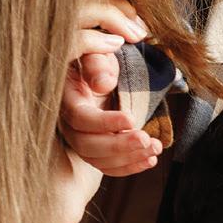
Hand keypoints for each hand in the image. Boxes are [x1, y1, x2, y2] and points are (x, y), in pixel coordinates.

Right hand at [61, 0, 159, 178]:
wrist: (100, 75)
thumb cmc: (99, 62)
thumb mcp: (98, 55)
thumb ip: (98, 64)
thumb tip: (103, 82)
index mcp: (67, 99)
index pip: (80, 118)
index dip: (105, 122)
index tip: (132, 119)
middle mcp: (69, 124)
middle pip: (87, 145)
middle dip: (119, 146)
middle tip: (146, 139)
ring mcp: (81, 140)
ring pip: (99, 160)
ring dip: (129, 158)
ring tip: (154, 148)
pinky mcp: (94, 151)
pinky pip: (108, 166)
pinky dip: (130, 166)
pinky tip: (150, 160)